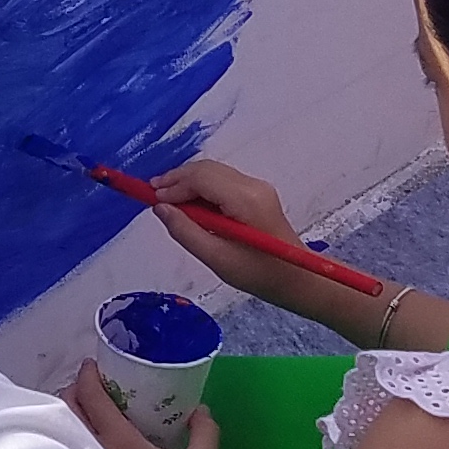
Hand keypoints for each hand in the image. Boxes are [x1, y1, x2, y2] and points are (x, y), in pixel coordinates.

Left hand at [68, 366, 222, 448]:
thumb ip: (205, 432)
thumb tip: (200, 409)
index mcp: (119, 441)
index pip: (92, 398)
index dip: (88, 375)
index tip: (92, 364)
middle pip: (68, 408)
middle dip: (75, 390)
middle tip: (92, 384)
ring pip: (66, 429)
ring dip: (72, 413)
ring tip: (91, 410)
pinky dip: (73, 435)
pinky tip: (91, 439)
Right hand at [146, 154, 319, 307]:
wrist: (298, 279)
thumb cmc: (260, 274)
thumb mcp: (217, 259)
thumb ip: (186, 232)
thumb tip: (160, 208)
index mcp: (245, 200)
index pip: (201, 178)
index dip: (173, 185)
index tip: (151, 198)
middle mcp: (253, 186)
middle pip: (206, 169)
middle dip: (177, 180)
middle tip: (153, 196)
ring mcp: (257, 188)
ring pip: (213, 173)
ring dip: (188, 183)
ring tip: (167, 201)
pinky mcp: (257, 194)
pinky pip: (223, 182)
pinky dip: (202, 190)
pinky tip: (190, 206)